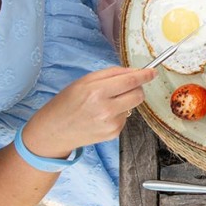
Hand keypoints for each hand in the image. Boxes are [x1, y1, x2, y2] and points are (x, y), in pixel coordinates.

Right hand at [22, 67, 156, 156]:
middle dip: (136, 88)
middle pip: (138, 94)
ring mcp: (111, 124)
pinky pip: (125, 118)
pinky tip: (102, 116)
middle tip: (124, 87)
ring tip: (104, 104)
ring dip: (125, 101)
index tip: (152, 72)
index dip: (145, 75)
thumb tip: (136, 71)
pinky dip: (118, 114)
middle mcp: (106, 109)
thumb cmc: (67, 103)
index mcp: (97, 91)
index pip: (131, 81)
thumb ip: (112, 74)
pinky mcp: (113, 134)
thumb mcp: (84, 81)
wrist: (53, 131)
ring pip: (133, 106)